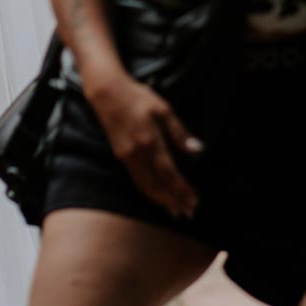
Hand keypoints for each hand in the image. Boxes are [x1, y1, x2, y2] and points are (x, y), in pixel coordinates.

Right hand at [89, 74, 202, 218]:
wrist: (107, 93)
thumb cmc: (138, 97)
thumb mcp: (163, 109)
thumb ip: (180, 132)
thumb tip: (198, 150)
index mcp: (150, 141)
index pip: (169, 173)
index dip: (182, 190)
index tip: (194, 201)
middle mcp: (137, 153)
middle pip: (157, 185)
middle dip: (173, 201)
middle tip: (188, 213)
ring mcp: (126, 156)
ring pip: (145, 186)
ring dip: (161, 201)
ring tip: (174, 210)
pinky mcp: (120, 156)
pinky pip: (136, 180)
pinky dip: (148, 192)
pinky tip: (157, 196)